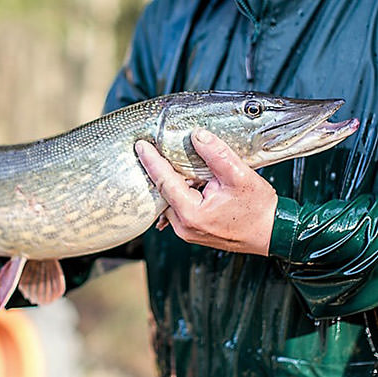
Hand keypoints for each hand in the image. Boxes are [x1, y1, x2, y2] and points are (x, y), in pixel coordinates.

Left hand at [135, 128, 276, 255]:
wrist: (272, 232)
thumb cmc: (258, 208)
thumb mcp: (239, 176)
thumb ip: (217, 155)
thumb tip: (198, 135)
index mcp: (191, 213)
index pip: (164, 181)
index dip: (151, 161)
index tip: (141, 145)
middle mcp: (183, 226)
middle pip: (162, 192)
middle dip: (157, 170)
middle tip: (150, 148)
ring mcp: (186, 231)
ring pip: (168, 201)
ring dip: (169, 181)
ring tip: (167, 160)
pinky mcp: (191, 230)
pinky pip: (176, 208)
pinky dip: (177, 192)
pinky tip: (181, 178)